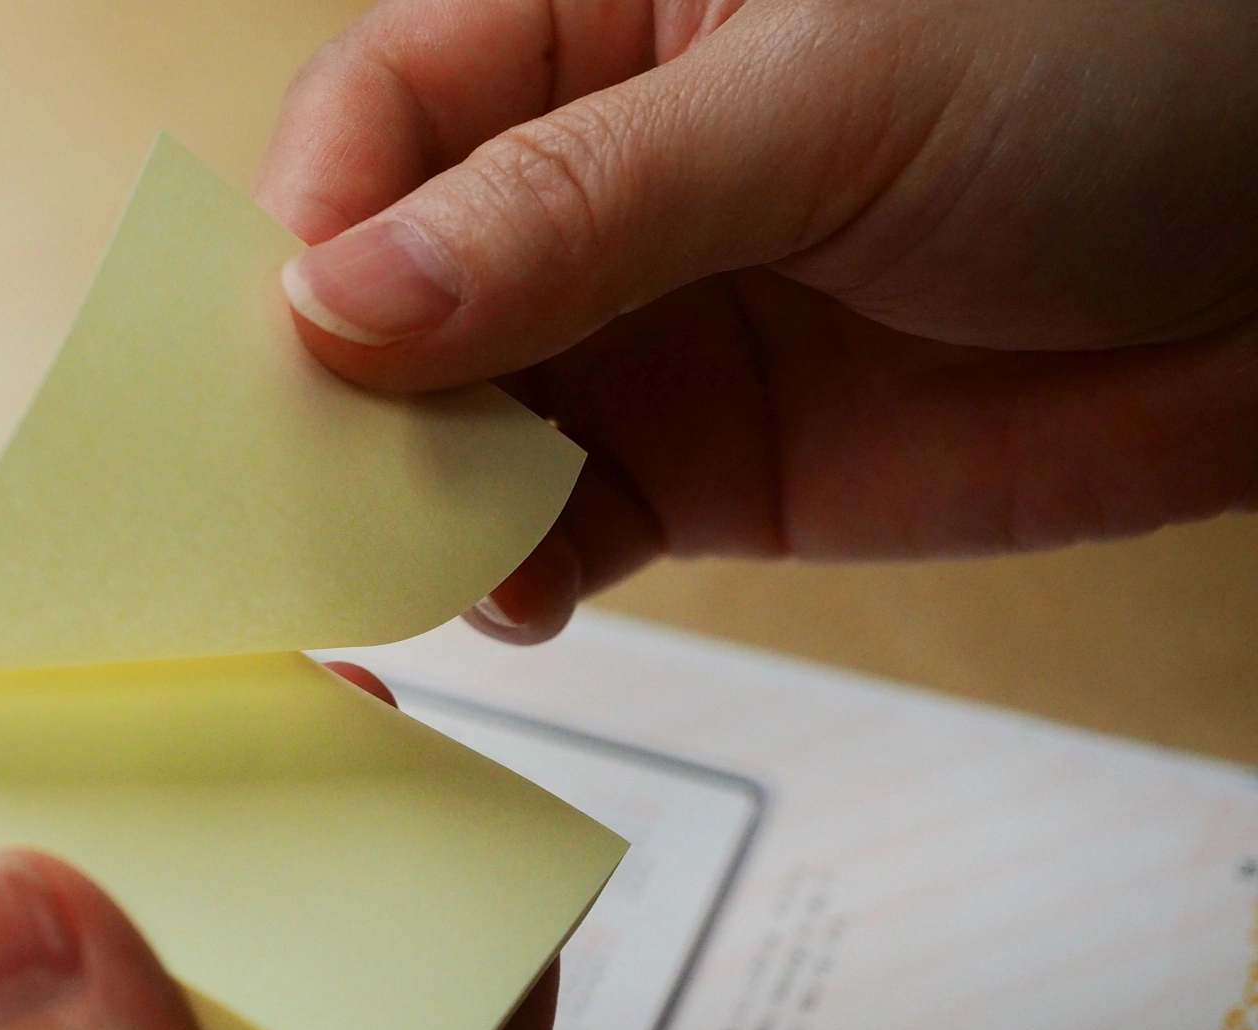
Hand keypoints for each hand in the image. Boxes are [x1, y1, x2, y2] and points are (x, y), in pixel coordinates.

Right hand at [257, 0, 1257, 640]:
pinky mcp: (697, 469)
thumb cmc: (1119, 67)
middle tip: (300, 490)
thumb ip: (578, 207)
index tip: (290, 338)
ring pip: (449, 426)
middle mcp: (589, 186)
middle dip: (333, 388)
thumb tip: (342, 300)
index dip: (312, 220)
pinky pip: (552, 530)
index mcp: (597, 24)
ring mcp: (636, 335)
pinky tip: (511, 594)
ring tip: (408, 562)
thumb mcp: (828, 102)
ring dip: (410, 501)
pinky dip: (511, 574)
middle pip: (383, 286)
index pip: (382, 109)